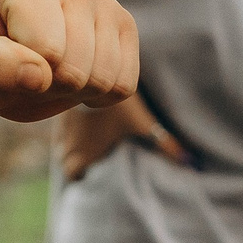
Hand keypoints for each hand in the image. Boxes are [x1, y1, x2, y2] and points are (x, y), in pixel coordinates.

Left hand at [0, 0, 137, 122]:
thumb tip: (40, 75)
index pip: (46, 51)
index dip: (21, 75)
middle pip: (77, 71)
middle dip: (47, 86)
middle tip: (21, 69)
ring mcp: (106, 2)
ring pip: (105, 81)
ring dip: (71, 93)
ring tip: (45, 69)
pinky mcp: (125, 28)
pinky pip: (124, 86)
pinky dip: (96, 95)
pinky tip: (71, 73)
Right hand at [59, 94, 191, 181]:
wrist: (89, 68)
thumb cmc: (115, 105)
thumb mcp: (143, 124)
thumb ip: (165, 145)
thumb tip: (191, 163)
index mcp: (84, 151)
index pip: (72, 173)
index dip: (80, 174)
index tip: (91, 171)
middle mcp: (68, 139)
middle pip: (62, 159)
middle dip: (72, 160)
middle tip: (89, 156)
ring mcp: (58, 120)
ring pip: (57, 138)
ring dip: (67, 140)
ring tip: (82, 136)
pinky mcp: (52, 101)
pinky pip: (52, 118)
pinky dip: (63, 121)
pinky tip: (75, 114)